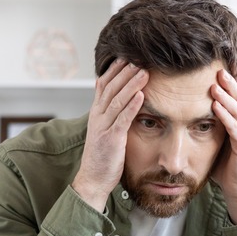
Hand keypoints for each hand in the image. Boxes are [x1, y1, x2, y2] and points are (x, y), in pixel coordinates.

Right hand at [72, 60, 148, 211]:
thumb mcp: (105, 131)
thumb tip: (123, 100)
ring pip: (117, 100)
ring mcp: (103, 127)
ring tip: (144, 72)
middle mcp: (97, 116)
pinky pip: (122, 119)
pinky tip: (141, 95)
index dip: (115, 70)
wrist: (93, 179)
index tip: (127, 56)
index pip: (104, 85)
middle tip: (139, 57)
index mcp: (96, 113)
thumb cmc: (103, 156)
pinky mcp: (111, 139)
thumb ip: (111, 115)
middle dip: (125, 72)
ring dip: (131, 84)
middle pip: (111, 88)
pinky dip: (132, 106)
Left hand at [211, 69, 236, 223]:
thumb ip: (208, 126)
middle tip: (218, 65)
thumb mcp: (215, 142)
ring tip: (216, 82)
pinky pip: (235, 129)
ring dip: (227, 95)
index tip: (221, 63)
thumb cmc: (225, 167)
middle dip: (229, 81)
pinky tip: (216, 107)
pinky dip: (226, 117)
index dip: (230, 80)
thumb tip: (188, 112)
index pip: (236, 96)